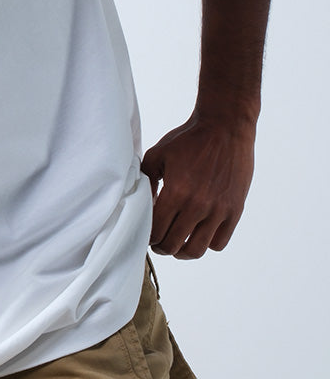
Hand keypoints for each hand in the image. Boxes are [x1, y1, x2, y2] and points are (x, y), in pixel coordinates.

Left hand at [140, 113, 255, 258]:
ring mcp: (219, 210)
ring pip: (196, 250)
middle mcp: (198, 205)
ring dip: (183, 251)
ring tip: (178, 243)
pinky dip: (207, 243)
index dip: (147, 237)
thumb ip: (146, 182)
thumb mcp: (158, 155)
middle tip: (159, 241)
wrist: (225, 127)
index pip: (156, 232)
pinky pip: (219, 243)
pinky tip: (199, 232)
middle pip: (173, 246)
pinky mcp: (235, 210)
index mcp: (177, 192)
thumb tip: (143, 205)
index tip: (147, 232)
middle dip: (161, 246)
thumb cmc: (189, 140)